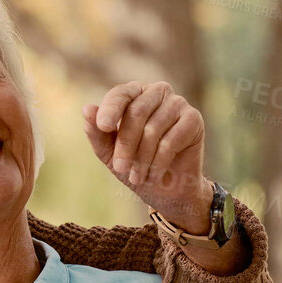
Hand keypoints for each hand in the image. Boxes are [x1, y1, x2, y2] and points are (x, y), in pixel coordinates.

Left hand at [83, 81, 211, 231]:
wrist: (167, 190)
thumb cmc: (137, 166)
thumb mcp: (110, 153)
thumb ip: (97, 133)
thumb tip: (87, 109)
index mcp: (135, 94)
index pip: (121, 94)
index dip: (111, 109)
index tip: (103, 126)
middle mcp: (158, 92)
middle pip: (137, 113)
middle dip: (126, 144)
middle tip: (120, 168)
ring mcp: (178, 103)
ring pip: (153, 129)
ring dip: (142, 158)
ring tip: (137, 177)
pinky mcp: (194, 119)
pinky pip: (171, 140)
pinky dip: (159, 162)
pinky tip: (154, 175)